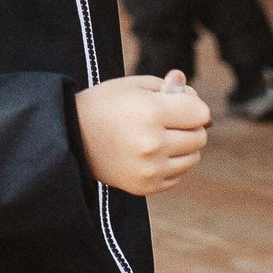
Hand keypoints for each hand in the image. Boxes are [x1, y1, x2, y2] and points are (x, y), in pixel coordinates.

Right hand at [75, 72, 211, 196]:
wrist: (70, 136)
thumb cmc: (104, 105)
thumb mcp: (133, 85)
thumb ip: (169, 87)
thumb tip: (195, 98)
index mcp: (150, 112)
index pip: (201, 112)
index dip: (192, 105)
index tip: (176, 103)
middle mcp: (152, 143)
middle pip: (200, 136)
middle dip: (189, 125)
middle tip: (166, 120)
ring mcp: (150, 169)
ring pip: (194, 157)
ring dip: (183, 146)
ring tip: (157, 137)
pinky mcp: (146, 186)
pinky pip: (179, 174)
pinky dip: (171, 163)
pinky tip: (149, 154)